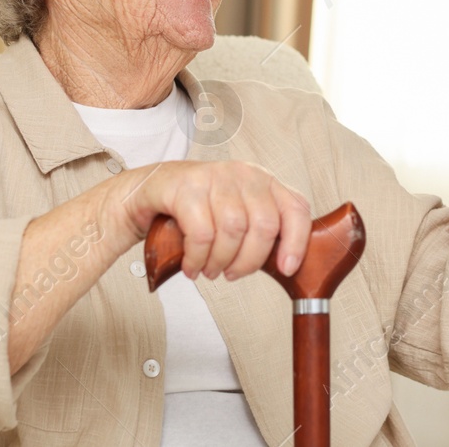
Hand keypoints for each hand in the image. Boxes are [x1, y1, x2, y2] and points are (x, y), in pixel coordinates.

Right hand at [108, 160, 312, 281]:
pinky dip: (197, 258)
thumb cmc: (199, 211)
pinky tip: (191, 266)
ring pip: (233, 231)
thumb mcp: (236, 218)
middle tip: (232, 274)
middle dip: (249, 261)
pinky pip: (202, 234)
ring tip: (209, 270)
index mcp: (264, 182)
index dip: (297, 242)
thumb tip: (286, 267)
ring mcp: (215, 176)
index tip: (287, 269)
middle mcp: (244, 174)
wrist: (150, 192)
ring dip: (219, 262)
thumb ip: (260, 235)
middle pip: (264, 225)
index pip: (296, 208)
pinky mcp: (187, 187)